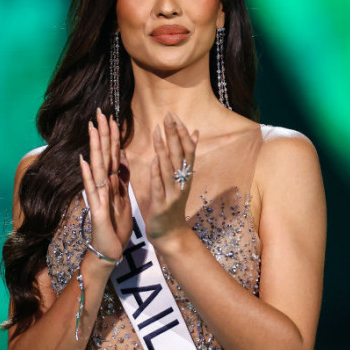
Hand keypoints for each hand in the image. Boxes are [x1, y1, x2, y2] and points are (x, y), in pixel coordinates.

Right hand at [79, 108, 131, 264]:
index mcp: (111, 183)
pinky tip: (83, 162)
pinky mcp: (96, 210)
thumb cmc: (115, 225)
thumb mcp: (123, 198)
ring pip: (96, 167)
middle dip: (102, 134)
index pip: (112, 154)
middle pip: (102, 155)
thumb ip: (121, 178)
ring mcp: (97, 196)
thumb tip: (121, 157)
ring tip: (92, 128)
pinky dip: (87, 176)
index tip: (112, 116)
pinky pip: (92, 190)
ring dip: (94, 148)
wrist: (109, 250)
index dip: (112, 136)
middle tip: (100, 112)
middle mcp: (102, 186)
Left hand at [145, 112, 198, 240]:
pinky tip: (153, 160)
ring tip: (157, 131)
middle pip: (179, 155)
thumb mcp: (181, 179)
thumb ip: (185, 157)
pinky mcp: (161, 205)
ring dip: (163, 148)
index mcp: (186, 175)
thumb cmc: (172, 204)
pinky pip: (159, 186)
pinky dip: (157, 173)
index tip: (175, 117)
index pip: (187, 150)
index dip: (182, 133)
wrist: (170, 234)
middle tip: (168, 116)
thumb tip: (195, 133)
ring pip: (168, 168)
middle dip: (173, 135)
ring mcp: (172, 194)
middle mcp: (182, 183)